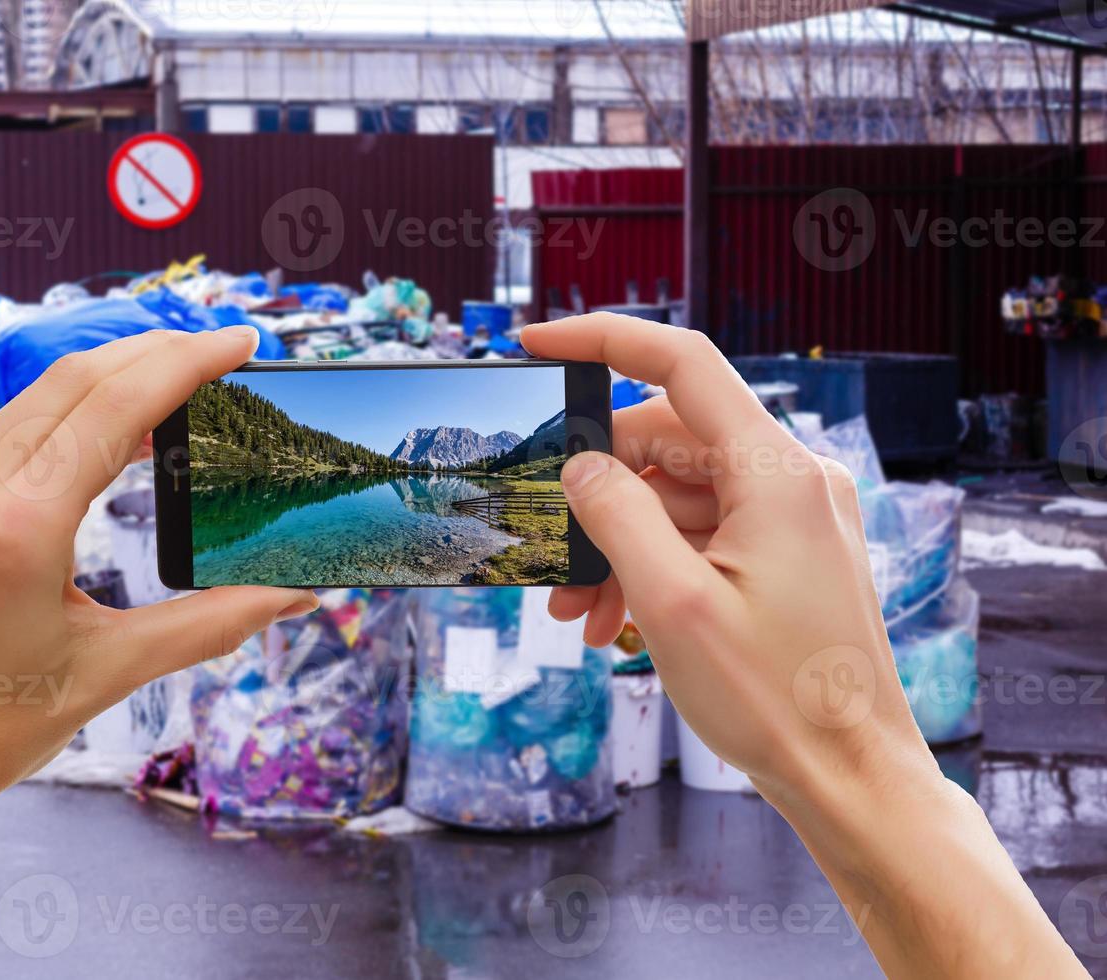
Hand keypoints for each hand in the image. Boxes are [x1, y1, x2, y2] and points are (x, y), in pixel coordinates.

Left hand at [0, 327, 319, 978]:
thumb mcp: (113, 670)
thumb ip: (214, 622)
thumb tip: (296, 594)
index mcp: (18, 526)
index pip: (115, 406)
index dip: (186, 363)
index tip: (239, 342)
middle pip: (76, 380)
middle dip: (156, 350)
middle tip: (222, 348)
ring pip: (36, 396)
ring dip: (110, 374)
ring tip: (176, 376)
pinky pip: (4, 427)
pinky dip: (65, 410)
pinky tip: (105, 425)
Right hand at [523, 313, 923, 804]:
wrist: (849, 778)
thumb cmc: (775, 698)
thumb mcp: (671, 603)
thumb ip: (615, 516)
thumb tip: (579, 466)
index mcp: (777, 473)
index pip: (683, 363)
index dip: (603, 340)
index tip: (537, 344)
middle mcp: (792, 481)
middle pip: (668, 439)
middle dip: (597, 488)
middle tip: (547, 544)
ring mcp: (793, 519)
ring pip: (678, 494)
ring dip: (618, 540)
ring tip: (575, 609)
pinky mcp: (786, 556)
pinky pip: (702, 534)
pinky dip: (652, 564)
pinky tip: (613, 618)